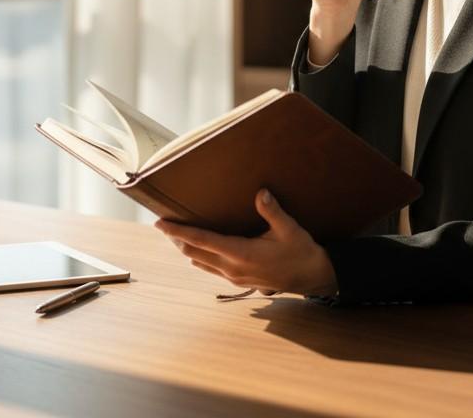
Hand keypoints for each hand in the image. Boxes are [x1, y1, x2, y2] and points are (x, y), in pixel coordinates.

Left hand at [154, 189, 338, 296]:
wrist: (312, 278)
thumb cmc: (301, 252)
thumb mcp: (289, 229)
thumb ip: (272, 211)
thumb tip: (260, 192)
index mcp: (241, 253)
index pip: (201, 240)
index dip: (178, 231)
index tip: (160, 223)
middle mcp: (232, 267)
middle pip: (193, 252)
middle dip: (176, 237)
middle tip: (162, 222)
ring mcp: (233, 276)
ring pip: (199, 262)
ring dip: (186, 247)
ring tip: (175, 232)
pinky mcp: (237, 280)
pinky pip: (209, 267)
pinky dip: (198, 255)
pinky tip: (198, 247)